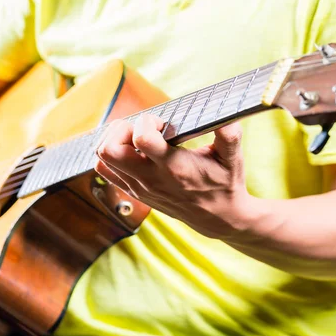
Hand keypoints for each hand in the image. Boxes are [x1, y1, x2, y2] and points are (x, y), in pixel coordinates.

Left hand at [94, 114, 256, 238]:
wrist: (217, 218)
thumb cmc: (224, 184)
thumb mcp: (232, 159)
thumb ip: (230, 136)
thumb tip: (229, 117)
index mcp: (174, 167)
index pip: (141, 138)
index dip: (146, 121)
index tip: (161, 122)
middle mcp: (150, 178)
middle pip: (110, 149)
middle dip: (121, 128)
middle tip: (139, 127)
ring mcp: (138, 187)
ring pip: (102, 158)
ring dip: (112, 139)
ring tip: (133, 136)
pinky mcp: (133, 192)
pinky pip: (104, 170)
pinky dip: (109, 154)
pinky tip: (130, 149)